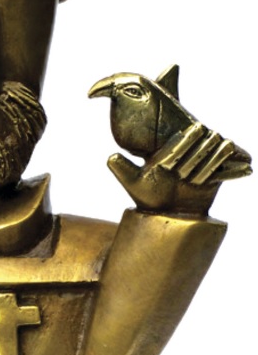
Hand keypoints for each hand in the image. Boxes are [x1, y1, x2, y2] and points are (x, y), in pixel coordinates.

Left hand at [108, 122, 250, 214]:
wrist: (169, 218)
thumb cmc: (149, 200)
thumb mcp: (134, 184)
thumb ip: (123, 169)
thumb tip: (110, 156)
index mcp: (173, 147)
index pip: (184, 136)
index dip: (181, 148)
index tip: (171, 167)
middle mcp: (191, 150)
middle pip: (206, 137)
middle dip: (198, 156)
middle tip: (186, 178)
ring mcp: (206, 160)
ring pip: (222, 146)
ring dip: (213, 162)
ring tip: (199, 181)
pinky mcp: (219, 172)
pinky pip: (233, 164)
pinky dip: (237, 167)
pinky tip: (246, 169)